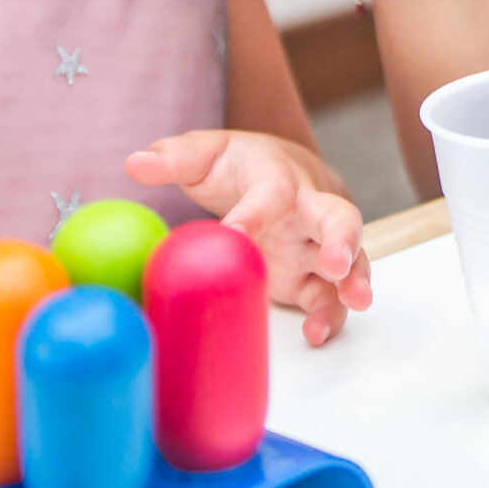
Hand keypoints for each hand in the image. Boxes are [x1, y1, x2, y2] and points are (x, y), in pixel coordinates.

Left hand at [126, 130, 372, 345]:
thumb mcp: (205, 153)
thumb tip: (135, 163)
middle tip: (337, 262)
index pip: (271, 191)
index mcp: (277, 176)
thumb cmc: (238, 165)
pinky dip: (330, 314)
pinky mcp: (312, 276)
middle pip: (339, 217)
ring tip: (354, 301)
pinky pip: (329, 296)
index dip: (254, 213)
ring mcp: (316, 244)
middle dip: (343, 239)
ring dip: (352, 281)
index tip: (233, 235)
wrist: (280, 170)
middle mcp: (308, 209)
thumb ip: (173, 156)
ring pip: (349, 260)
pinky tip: (317, 334)